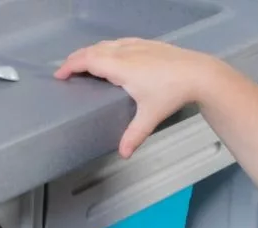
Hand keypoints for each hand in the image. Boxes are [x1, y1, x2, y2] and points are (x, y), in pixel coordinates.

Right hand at [54, 38, 211, 157]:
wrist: (199, 73)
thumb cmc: (173, 93)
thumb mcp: (150, 117)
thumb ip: (134, 135)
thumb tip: (123, 154)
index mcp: (122, 67)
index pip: (89, 61)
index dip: (71, 66)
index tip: (59, 75)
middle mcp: (126, 52)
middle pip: (94, 50)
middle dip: (77, 58)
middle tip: (66, 70)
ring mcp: (137, 45)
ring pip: (107, 44)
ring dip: (92, 52)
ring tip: (84, 64)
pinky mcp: (147, 44)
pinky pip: (119, 42)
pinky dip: (107, 48)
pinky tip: (110, 55)